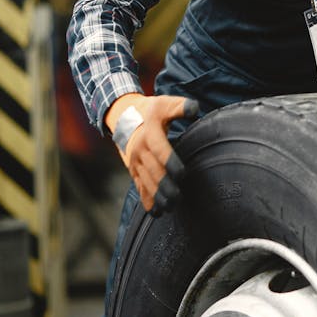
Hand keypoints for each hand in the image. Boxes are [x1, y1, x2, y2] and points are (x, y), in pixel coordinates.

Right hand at [105, 93, 198, 214]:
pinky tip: (155, 212)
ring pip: (146, 182)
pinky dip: (147, 200)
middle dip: (165, 186)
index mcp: (149, 133)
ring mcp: (135, 161)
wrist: (122, 116)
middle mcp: (140, 149)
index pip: (160, 150)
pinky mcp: (133, 170)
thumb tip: (194, 109)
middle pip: (153, 171)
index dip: (170, 162)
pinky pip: (139, 187)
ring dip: (157, 196)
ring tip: (170, 207)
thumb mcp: (164, 103)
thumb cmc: (149, 111)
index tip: (182, 173)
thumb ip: (180, 106)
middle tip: (178, 197)